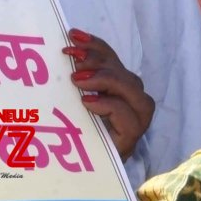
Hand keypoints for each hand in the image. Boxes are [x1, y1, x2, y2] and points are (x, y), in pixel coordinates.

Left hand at [65, 29, 153, 156]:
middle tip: (71, 58)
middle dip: (96, 59)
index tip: (72, 34)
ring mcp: (136, 117)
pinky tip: (88, 103)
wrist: (89, 165)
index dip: (94, 43)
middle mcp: (132, 98)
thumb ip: (76, 78)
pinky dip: (108, 105)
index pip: (111, 57)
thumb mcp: (74, 98)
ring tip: (78, 81)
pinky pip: (127, 115)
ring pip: (130, 87)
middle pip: (120, 69)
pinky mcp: (133, 135)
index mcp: (118, 85)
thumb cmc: (80, 129)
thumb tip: (64, 52)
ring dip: (104, 78)